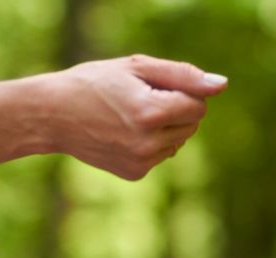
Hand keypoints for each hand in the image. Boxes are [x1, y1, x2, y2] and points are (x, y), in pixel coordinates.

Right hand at [47, 54, 227, 180]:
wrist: (54, 115)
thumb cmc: (95, 83)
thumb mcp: (138, 67)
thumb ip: (184, 75)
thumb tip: (221, 85)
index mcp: (150, 113)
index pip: (199, 106)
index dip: (182, 92)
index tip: (155, 86)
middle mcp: (148, 143)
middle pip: (192, 125)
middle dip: (176, 110)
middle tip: (140, 99)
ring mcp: (141, 162)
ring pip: (179, 141)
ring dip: (165, 127)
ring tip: (130, 116)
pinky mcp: (135, 173)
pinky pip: (162, 155)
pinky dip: (151, 143)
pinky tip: (124, 133)